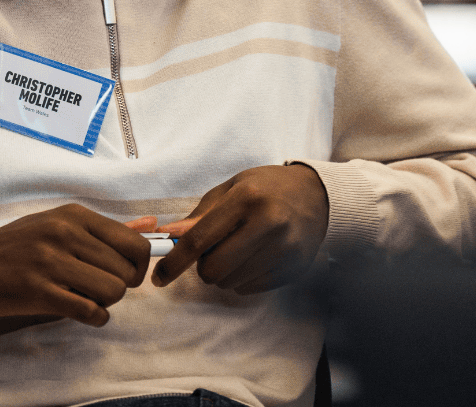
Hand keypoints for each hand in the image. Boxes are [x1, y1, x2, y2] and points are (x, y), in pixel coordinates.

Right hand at [0, 203, 150, 326]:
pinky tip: (82, 310)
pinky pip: (90, 311)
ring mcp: (52, 262)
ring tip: (87, 296)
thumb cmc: (18, 245)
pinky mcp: (40, 292)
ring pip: (113, 291)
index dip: (139, 264)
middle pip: (126, 270)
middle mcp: (65, 234)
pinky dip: (95, 317)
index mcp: (73, 215)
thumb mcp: (58, 224)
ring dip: (106, 301)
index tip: (126, 272)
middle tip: (100, 286)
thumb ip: (106, 230)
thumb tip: (152, 225)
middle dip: (121, 285)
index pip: (133, 242)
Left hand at [151, 164, 328, 293]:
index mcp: (246, 199)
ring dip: (224, 273)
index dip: (174, 262)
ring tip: (238, 249)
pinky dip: (243, 278)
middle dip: (203, 267)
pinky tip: (254, 257)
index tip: (158, 277)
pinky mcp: (293, 268)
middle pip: (214, 268)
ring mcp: (284, 249)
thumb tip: (169, 235)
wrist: (316, 196)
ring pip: (230, 282)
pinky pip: (250, 288)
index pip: (200, 239)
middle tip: (212, 251)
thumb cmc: (267, 188)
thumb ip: (200, 215)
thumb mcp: (231, 189)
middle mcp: (268, 224)